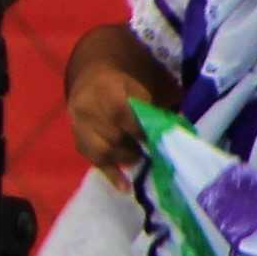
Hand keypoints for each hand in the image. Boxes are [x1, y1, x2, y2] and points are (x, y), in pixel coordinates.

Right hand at [68, 47, 168, 177]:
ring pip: (102, 151)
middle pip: (113, 137)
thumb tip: (179, 127)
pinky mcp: (78, 138)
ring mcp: (79, 125)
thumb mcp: (151, 78)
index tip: (163, 140)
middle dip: (136, 147)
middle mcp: (88, 109)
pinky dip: (111, 174)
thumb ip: (164, 102)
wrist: (96, 68)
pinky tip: (125, 187)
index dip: (145, 133)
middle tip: (156, 151)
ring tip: (140, 156)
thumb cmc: (130, 72)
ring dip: (125, 157)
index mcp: (106, 90)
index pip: (126, 118)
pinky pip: (92, 159)